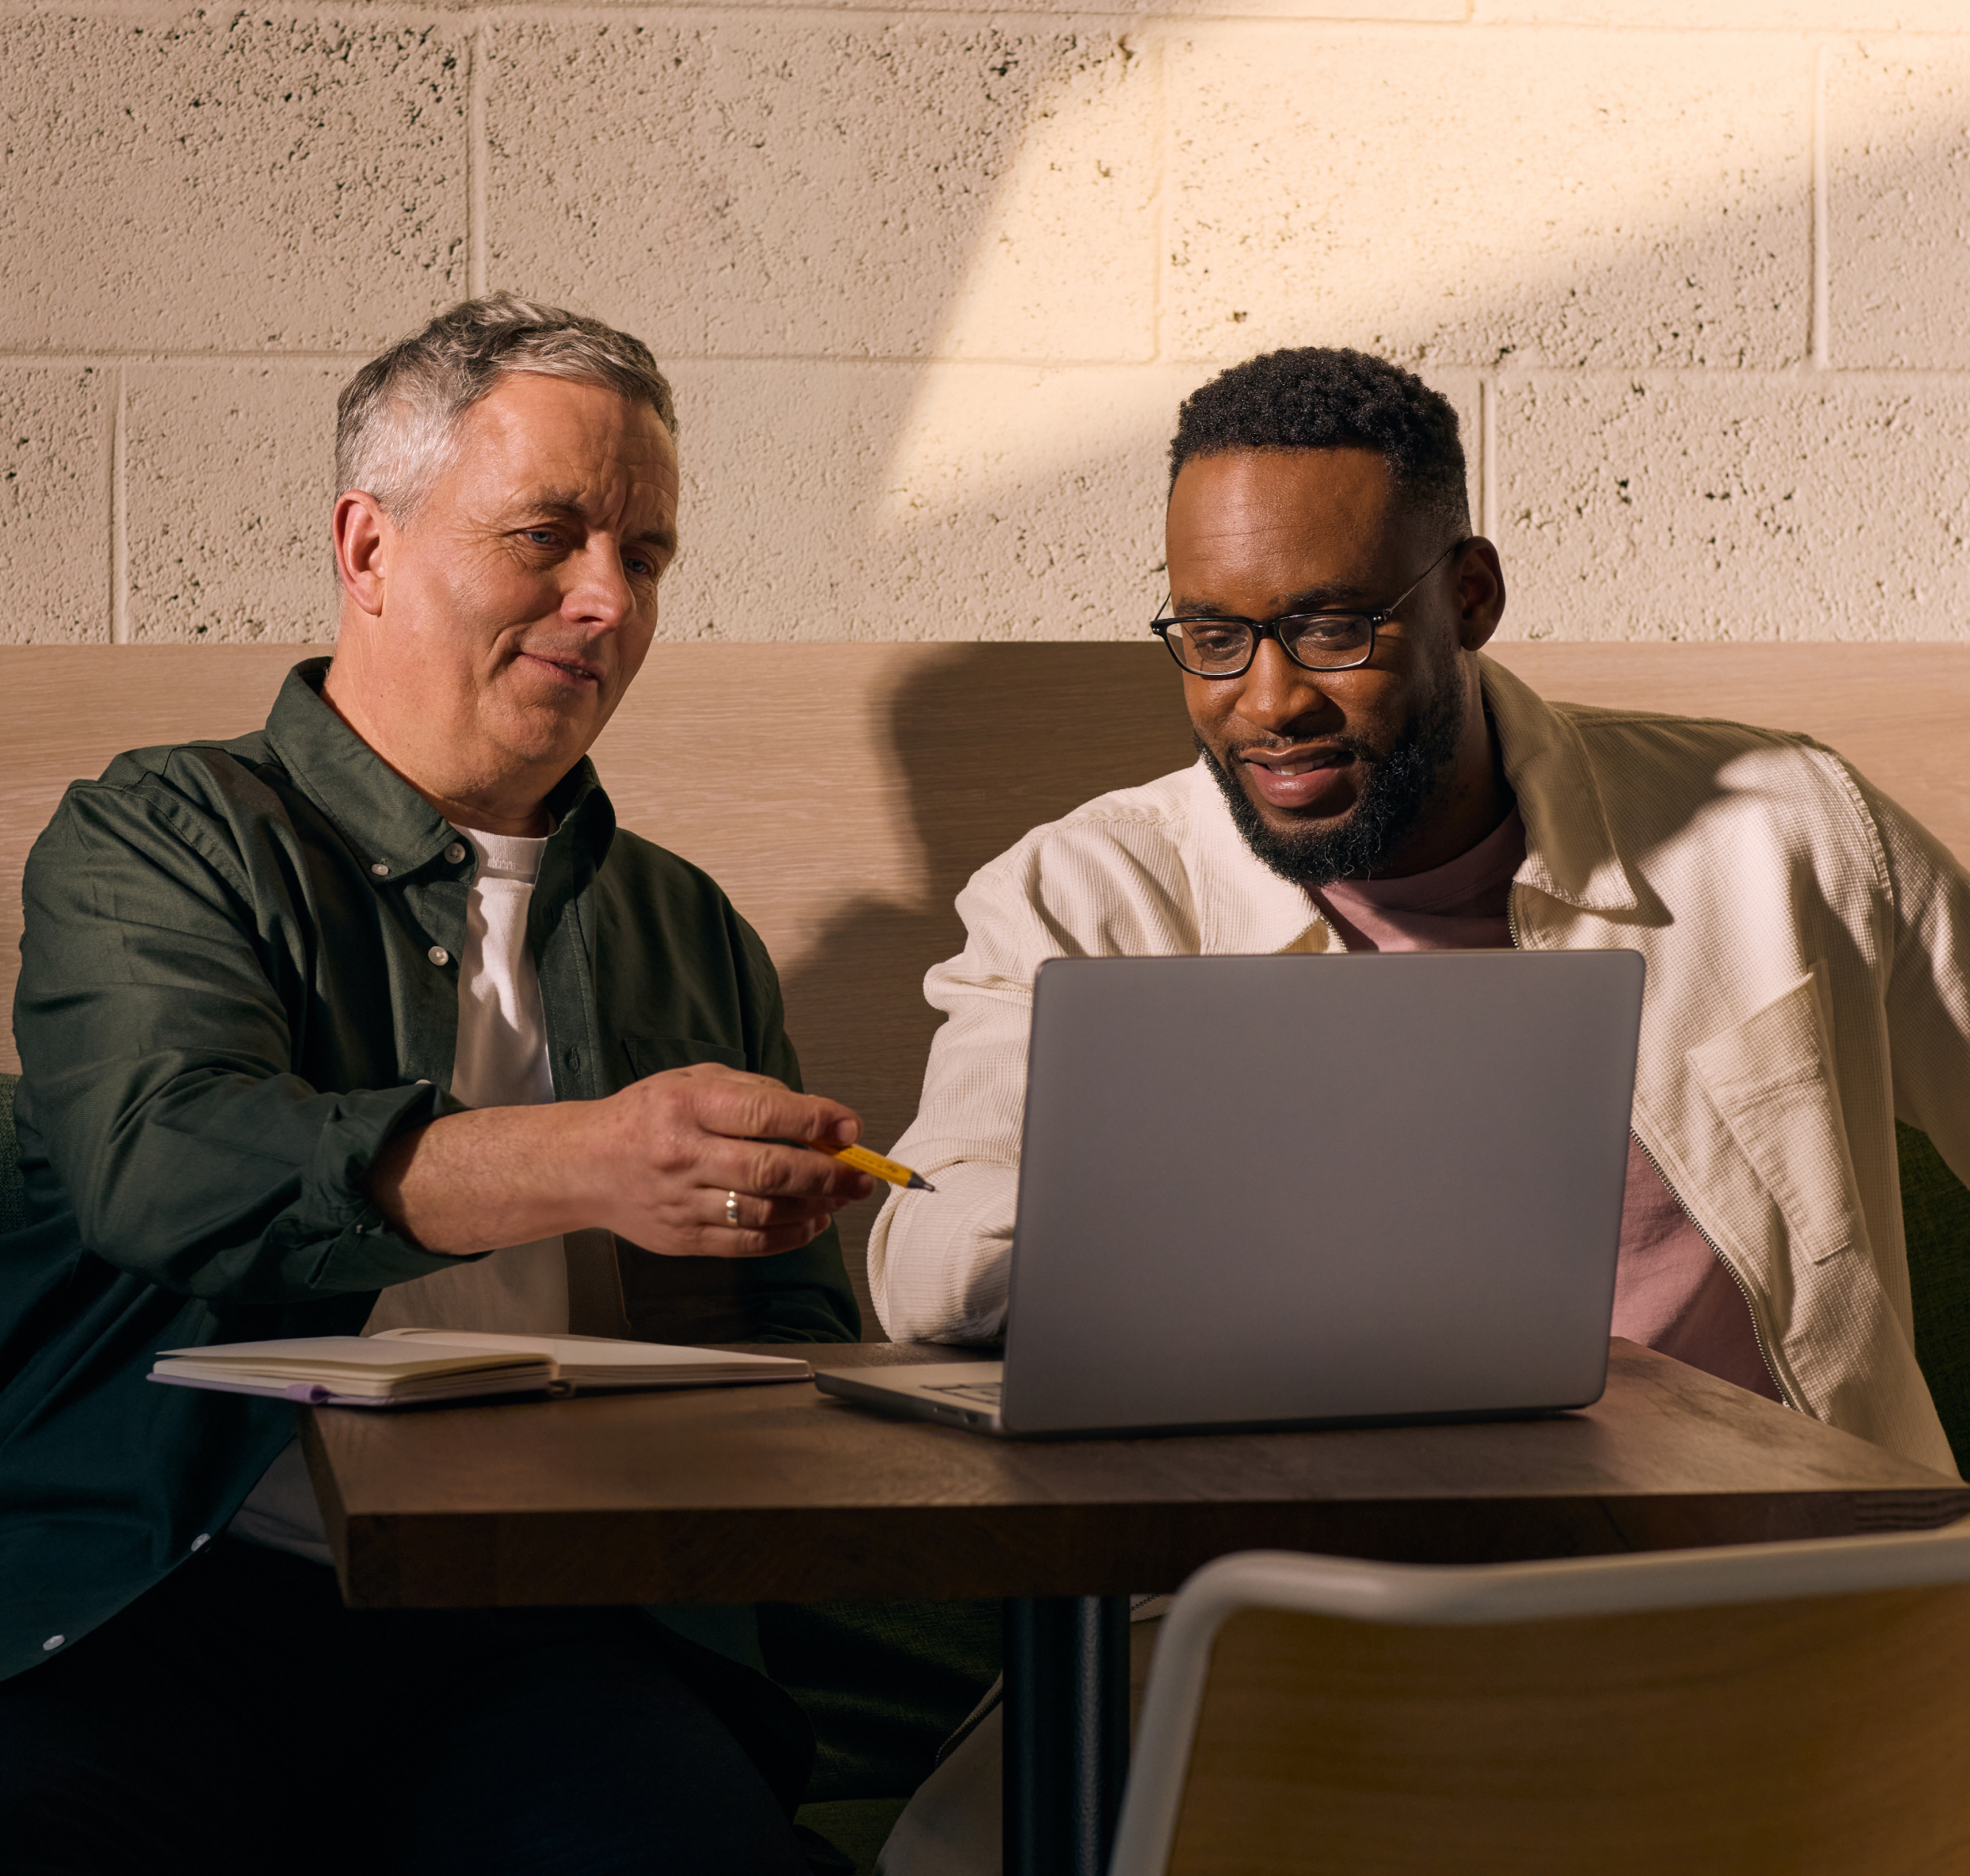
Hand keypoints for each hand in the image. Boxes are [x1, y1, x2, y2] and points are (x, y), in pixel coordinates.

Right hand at [581, 1063, 875, 1258]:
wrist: (585, 1165)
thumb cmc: (646, 1117)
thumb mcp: (694, 1081)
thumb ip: (754, 1093)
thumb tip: (816, 1117)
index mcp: (688, 1106)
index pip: (764, 1114)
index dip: (816, 1122)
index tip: (849, 1128)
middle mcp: (684, 1154)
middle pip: (770, 1169)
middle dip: (828, 1174)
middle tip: (861, 1175)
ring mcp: (682, 1201)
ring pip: (764, 1211)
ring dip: (814, 1207)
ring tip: (841, 1198)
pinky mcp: (683, 1238)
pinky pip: (747, 1243)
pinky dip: (788, 1236)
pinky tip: (811, 1223)